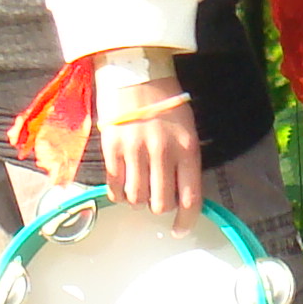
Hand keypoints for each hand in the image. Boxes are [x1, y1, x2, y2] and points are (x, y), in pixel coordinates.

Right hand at [99, 83, 202, 228]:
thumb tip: (181, 196)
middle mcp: (162, 153)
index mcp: (187, 149)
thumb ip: (184, 162)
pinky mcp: (111, 149)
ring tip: (138, 188)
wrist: (137, 74)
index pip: (191, 197)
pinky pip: (114, 186)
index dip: (186, 220)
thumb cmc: (167, 104)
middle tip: (157, 200)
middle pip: (160, 203)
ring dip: (137, 199)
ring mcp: (134, 152)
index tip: (179, 230)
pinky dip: (118, 193)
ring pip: (135, 198)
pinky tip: (121, 186)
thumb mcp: (188, 130)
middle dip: (159, 208)